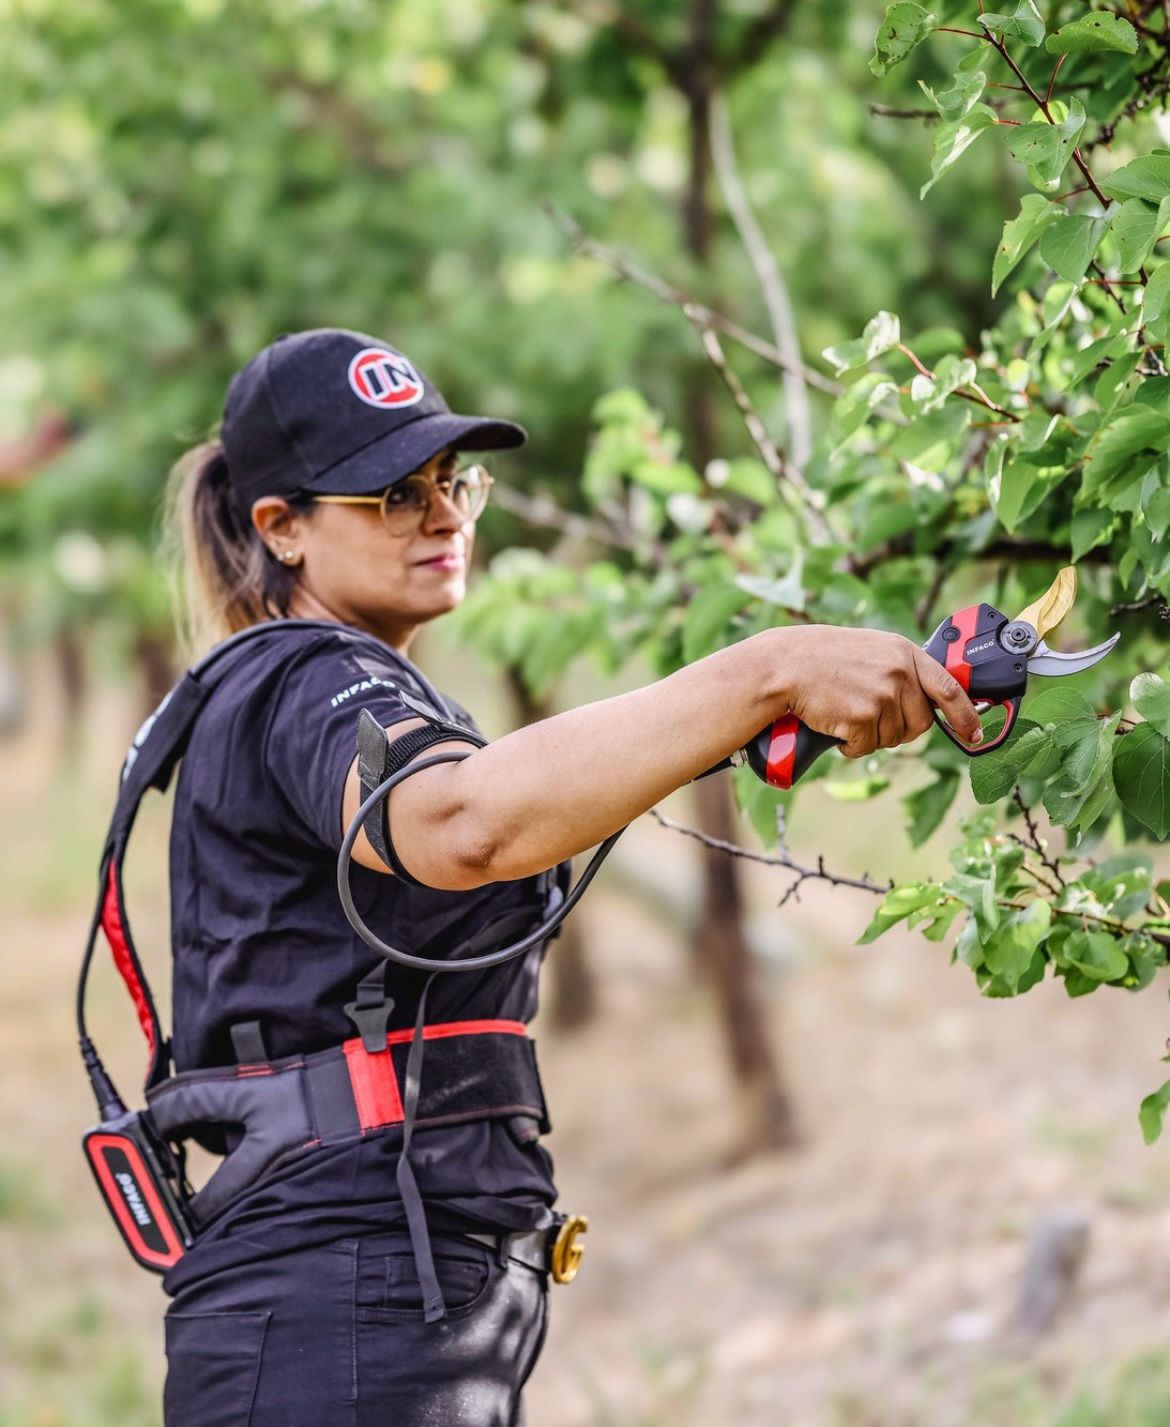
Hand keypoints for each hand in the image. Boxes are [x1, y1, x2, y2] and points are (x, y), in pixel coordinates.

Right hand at [774, 624, 983, 759]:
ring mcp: (882, 696)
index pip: (948, 688)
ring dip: (869, 736)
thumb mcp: (870, 651)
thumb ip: (900, 670)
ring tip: (845, 713)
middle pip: (919, 724)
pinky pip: (866, 747)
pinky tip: (833, 724)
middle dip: (898, 729)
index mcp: (904, 652)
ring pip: (891, 738)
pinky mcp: (862, 719)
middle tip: (870, 718)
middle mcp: (899, 672)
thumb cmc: (820, 658)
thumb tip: (925, 703)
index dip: (965, 715)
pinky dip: (849, 744)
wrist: (783, 666)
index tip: (974, 734)